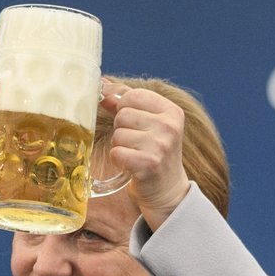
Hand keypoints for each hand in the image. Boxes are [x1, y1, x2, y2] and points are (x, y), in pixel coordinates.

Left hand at [100, 79, 190, 230]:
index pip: (132, 95)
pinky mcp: (148, 164)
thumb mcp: (149, 125)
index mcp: (172, 111)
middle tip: (136, 144)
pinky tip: (131, 165)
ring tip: (135, 154)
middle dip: (122, 129)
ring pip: (118, 134)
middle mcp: (169, 126)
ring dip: (120, 146)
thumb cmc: (153, 153)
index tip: (133, 123)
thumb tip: (103, 86)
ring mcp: (160, 145)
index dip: (124, 108)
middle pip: (122, 115)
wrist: (166, 190)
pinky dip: (118, 160)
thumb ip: (127, 104)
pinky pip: (116, 152)